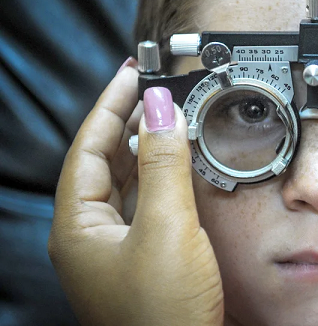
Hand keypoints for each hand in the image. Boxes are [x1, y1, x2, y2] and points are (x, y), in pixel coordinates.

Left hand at [48, 59, 222, 325]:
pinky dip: (162, 178)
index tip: (132, 74)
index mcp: (79, 226)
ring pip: (125, 184)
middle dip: (128, 122)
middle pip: (104, 162)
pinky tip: (180, 168)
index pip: (87, 147)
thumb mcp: (166, 229)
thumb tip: (161, 109)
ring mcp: (117, 250)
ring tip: (168, 118)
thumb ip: (164, 166)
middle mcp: (91, 236)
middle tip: (154, 90)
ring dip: (146, 149)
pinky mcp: (144, 260)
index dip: (109, 106)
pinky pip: (146, 205)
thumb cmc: (163, 315)